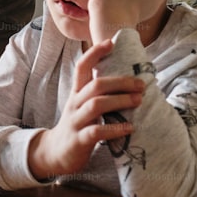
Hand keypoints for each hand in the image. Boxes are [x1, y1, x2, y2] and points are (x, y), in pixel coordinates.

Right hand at [28, 40, 143, 177]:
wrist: (54, 153)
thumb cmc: (77, 126)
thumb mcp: (82, 106)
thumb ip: (98, 94)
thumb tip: (126, 80)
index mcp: (76, 93)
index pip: (82, 67)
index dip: (95, 53)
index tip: (111, 42)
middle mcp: (75, 103)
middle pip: (96, 85)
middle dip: (121, 82)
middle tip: (141, 84)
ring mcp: (76, 121)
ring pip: (96, 105)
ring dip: (120, 101)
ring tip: (138, 101)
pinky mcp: (79, 140)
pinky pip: (97, 132)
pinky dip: (115, 129)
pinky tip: (130, 128)